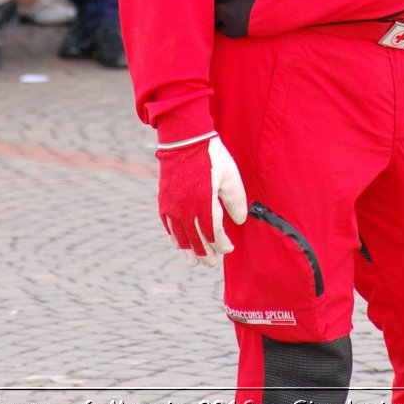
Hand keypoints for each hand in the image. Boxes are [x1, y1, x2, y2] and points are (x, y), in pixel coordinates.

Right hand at [156, 135, 246, 267]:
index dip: (222, 244)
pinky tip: (178, 243)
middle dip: (205, 253)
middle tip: (211, 263)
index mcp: (205, 203)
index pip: (214, 233)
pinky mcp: (164, 200)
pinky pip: (168, 225)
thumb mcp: (230, 176)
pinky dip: (174, 237)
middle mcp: (186, 209)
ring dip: (188, 250)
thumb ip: (236, 200)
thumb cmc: (211, 156)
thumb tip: (239, 220)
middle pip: (196, 239)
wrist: (184, 139)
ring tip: (194, 262)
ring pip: (180, 236)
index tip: (229, 248)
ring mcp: (172, 206)